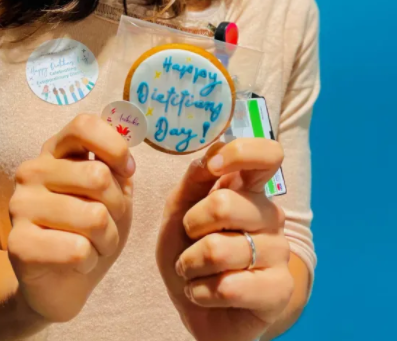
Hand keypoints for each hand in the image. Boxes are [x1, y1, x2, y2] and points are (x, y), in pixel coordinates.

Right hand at [8, 114, 134, 321]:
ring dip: (107, 239)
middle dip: (118, 207)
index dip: (114, 146)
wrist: (60, 283)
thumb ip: (116, 170)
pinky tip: (76, 263)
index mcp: (54, 151)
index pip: (84, 126)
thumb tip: (125, 164)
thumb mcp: (111, 194)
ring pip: (93, 217)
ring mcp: (20, 205)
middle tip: (108, 223)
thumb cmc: (89, 231)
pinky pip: (77, 250)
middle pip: (98, 176)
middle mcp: (31, 171)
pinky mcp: (17, 244)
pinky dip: (90, 261)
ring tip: (93, 245)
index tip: (128, 170)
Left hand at [156, 139, 292, 340]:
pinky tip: (204, 294)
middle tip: (190, 241)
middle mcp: (269, 214)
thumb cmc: (188, 249)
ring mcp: (279, 252)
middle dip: (190, 226)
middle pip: (224, 203)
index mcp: (249, 189)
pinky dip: (201, 293)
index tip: (212, 167)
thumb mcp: (178, 209)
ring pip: (219, 249)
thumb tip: (211, 156)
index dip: (240, 153)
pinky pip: (229, 287)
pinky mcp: (280, 289)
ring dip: (190, 265)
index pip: (268, 155)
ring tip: (193, 271)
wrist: (195, 304)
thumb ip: (194, 180)